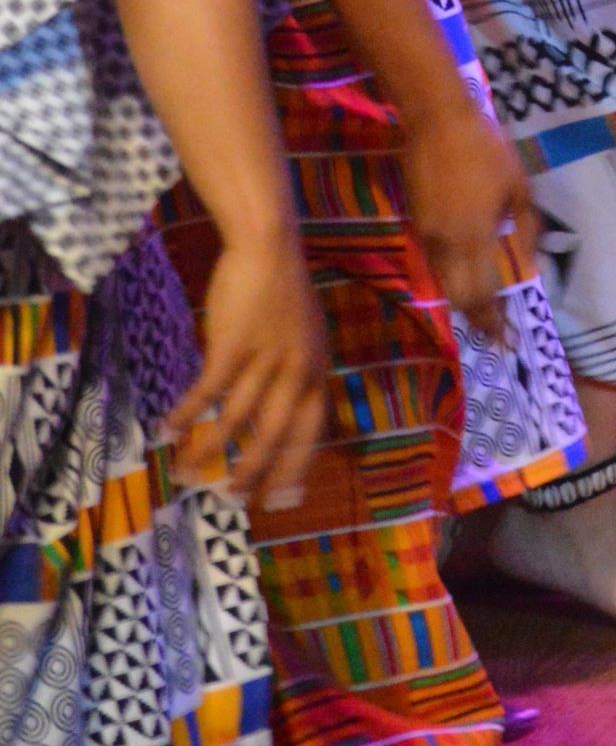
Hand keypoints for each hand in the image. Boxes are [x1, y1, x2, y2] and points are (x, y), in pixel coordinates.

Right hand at [166, 222, 326, 509]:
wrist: (269, 245)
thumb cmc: (283, 288)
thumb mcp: (306, 334)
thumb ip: (298, 372)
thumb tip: (278, 414)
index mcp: (318, 367)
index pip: (312, 430)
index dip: (295, 467)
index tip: (282, 499)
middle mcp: (297, 369)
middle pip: (274, 435)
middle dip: (252, 471)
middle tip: (233, 497)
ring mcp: (265, 358)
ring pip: (235, 421)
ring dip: (208, 451)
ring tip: (188, 474)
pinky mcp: (233, 345)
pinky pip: (206, 393)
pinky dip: (185, 415)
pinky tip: (167, 430)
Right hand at [399, 98, 537, 342]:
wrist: (436, 121)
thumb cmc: (485, 149)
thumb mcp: (519, 186)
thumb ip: (527, 228)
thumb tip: (529, 263)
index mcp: (475, 237)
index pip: (482, 295)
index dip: (492, 322)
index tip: (506, 339)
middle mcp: (447, 245)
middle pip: (458, 298)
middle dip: (477, 319)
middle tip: (495, 331)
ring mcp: (428, 235)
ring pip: (443, 283)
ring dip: (463, 300)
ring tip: (484, 308)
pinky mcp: (417, 223)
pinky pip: (435, 263)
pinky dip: (451, 277)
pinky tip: (466, 274)